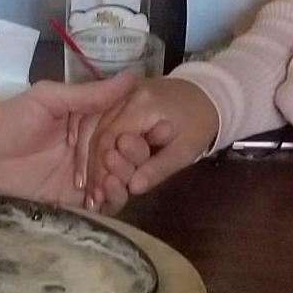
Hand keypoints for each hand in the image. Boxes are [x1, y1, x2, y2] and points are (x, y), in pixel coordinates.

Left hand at [0, 74, 140, 210]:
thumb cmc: (10, 122)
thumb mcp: (49, 99)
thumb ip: (89, 94)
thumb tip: (132, 77)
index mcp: (88, 120)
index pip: (125, 125)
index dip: (135, 130)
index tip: (131, 134)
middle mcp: (92, 148)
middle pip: (128, 154)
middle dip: (133, 157)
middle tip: (119, 157)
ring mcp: (86, 176)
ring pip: (121, 179)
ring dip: (124, 177)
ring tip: (113, 175)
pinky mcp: (77, 201)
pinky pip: (105, 204)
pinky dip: (113, 199)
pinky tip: (106, 191)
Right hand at [86, 77, 220, 210]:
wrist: (204, 95)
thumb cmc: (198, 123)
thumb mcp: (185, 150)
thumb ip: (159, 168)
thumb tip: (132, 188)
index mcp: (142, 103)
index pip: (111, 137)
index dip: (102, 168)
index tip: (100, 194)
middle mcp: (123, 95)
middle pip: (97, 134)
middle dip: (93, 168)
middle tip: (92, 198)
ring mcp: (117, 96)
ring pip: (91, 129)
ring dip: (88, 160)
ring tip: (89, 189)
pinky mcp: (114, 100)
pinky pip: (96, 124)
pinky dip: (91, 148)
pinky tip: (90, 169)